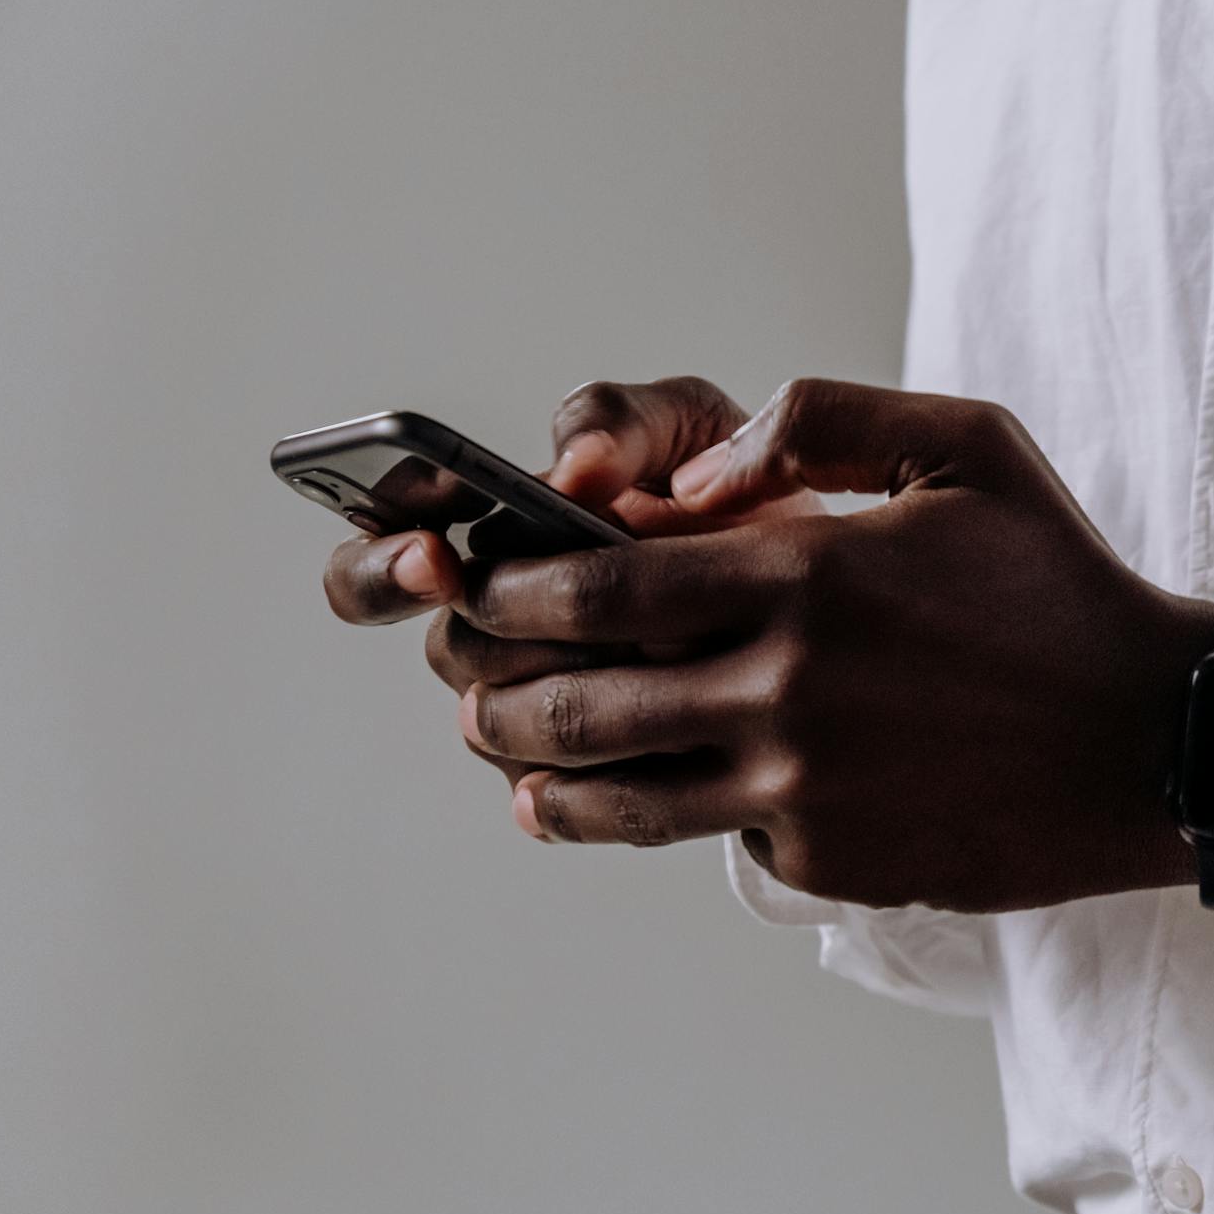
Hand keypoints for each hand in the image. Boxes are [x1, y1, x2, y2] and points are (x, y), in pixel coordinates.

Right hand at [320, 377, 823, 786]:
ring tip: (668, 657)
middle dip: (516, 634)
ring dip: (578, 691)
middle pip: (454, 649)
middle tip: (582, 615)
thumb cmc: (737, 492)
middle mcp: (499, 625)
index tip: (432, 557)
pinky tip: (677, 730)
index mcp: (498, 532)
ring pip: (505, 725)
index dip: (385, 562)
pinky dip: (614, 759)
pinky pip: (565, 791)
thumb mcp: (690, 427)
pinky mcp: (590, 779)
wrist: (833, 588)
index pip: (381, 550)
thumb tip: (571, 466)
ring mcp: (540, 708)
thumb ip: (622, 421)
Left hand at [453, 378, 1213, 911]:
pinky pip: (713, 841)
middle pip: (579, 703)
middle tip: (469, 681)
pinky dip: (669, 818)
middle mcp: (788, 690)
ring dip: (540, 776)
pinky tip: (641, 802)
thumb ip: (821, 422)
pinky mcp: (831, 862)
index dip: (512, 590)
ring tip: (511, 762)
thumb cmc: (1061, 588)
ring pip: (618, 798)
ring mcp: (805, 791)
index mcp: (807, 575)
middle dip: (494, 691)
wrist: (1156, 741)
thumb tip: (690, 480)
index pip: (598, 587)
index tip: (482, 586)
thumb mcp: (967, 447)